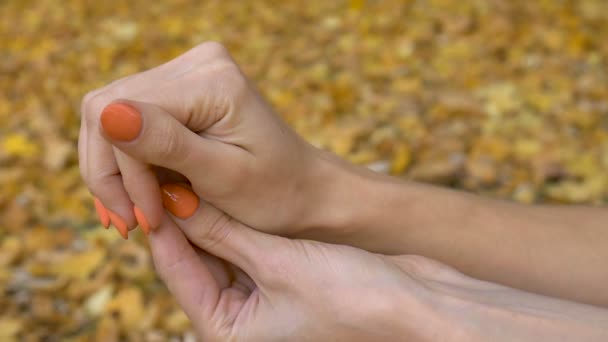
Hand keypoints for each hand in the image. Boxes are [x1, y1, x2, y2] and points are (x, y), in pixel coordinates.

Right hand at [80, 42, 326, 237]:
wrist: (301, 190)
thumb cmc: (274, 192)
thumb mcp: (223, 177)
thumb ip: (167, 144)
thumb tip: (107, 114)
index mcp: (213, 80)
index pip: (126, 113)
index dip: (121, 172)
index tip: (143, 220)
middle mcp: (197, 63)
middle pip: (108, 110)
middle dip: (111, 174)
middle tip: (132, 223)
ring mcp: (187, 73)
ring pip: (109, 116)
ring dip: (114, 172)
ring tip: (137, 216)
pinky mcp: (179, 91)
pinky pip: (128, 123)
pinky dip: (126, 164)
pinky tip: (140, 197)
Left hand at [149, 183, 448, 340]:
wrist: (419, 306)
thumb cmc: (352, 298)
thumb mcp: (277, 263)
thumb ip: (223, 232)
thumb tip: (175, 199)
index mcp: (227, 335)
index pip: (178, 272)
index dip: (164, 224)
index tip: (150, 180)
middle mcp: (241, 324)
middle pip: (197, 262)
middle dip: (185, 219)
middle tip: (169, 168)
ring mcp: (263, 304)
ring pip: (222, 252)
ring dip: (211, 219)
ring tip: (192, 172)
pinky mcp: (285, 283)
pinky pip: (249, 249)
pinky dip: (238, 224)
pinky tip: (227, 191)